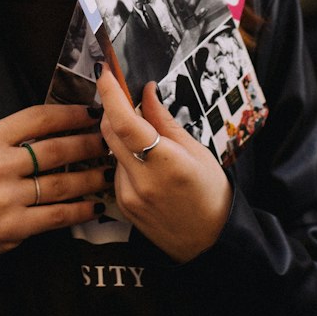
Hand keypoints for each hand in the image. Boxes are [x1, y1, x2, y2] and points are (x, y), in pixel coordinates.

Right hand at [0, 104, 109, 271]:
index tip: (92, 112)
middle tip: (109, 141)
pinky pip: (56, 216)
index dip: (69, 113)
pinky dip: (80, 210)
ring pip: (61, 184)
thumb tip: (56, 125)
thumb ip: (11, 137)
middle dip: (88, 144)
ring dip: (91, 177)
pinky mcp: (13, 227)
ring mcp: (6, 198)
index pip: (37, 118)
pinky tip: (94, 205)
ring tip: (108, 172)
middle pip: (55, 150)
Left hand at [97, 70, 231, 262]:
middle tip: (125, 94)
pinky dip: (124, 157)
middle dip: (113, 108)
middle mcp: (141, 181)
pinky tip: (145, 164)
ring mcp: (128, 196)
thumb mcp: (196, 151)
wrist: (208, 243)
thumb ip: (164, 121)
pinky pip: (114, 169)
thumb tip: (145, 91)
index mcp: (166, 163)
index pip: (125, 122)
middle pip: (110, 131)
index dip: (110, 94)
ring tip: (148, 139)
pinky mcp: (121, 205)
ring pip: (111, 149)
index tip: (105, 72)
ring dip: (121, 135)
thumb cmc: (210, 193)